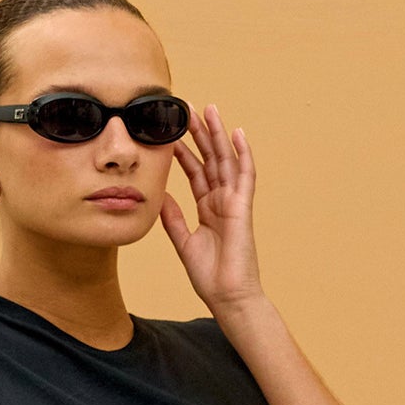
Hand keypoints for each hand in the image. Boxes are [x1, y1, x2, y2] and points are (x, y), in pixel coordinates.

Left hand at [161, 104, 263, 317]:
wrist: (226, 296)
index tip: (172, 131)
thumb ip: (172, 218)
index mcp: (208, 208)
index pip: (195, 171)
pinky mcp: (243, 207)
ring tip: (210, 110)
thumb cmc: (209, 276)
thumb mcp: (183, 242)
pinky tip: (239, 134)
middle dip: (200, 134)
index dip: (184, 150)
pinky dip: (243, 154)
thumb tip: (160, 195)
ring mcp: (234, 202)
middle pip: (210, 159)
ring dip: (219, 135)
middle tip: (189, 108)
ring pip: (226, 160)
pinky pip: (245, 176)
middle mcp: (222, 200)